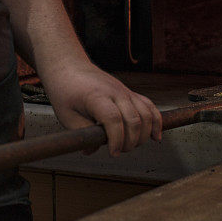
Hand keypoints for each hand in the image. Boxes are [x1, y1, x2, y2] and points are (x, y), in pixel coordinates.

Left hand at [43, 62, 162, 156]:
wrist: (71, 67)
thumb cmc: (66, 90)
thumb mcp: (66, 115)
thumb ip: (82, 134)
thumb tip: (93, 150)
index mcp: (97, 97)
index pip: (113, 119)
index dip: (116, 139)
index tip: (113, 153)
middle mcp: (115, 93)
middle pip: (133, 119)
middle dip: (130, 141)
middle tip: (118, 151)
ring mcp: (125, 92)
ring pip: (146, 114)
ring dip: (143, 135)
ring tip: (130, 146)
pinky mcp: (130, 93)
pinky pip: (149, 107)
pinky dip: (156, 122)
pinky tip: (155, 137)